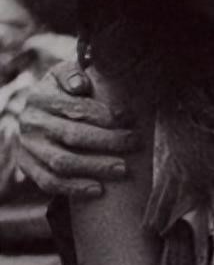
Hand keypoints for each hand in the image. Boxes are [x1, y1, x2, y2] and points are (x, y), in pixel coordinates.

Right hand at [17, 60, 140, 197]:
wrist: (46, 111)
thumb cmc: (69, 91)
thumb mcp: (70, 75)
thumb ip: (75, 74)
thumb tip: (80, 85)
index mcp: (40, 96)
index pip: (76, 108)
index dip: (106, 115)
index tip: (132, 119)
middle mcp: (30, 122)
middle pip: (72, 136)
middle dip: (108, 141)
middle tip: (135, 143)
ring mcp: (27, 146)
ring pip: (62, 162)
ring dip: (95, 167)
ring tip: (123, 169)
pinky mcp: (27, 166)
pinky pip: (49, 182)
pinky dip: (74, 188)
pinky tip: (98, 190)